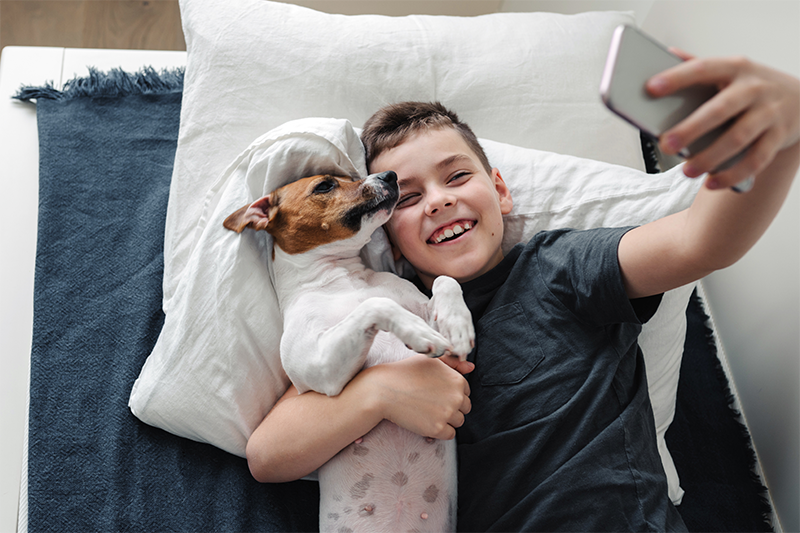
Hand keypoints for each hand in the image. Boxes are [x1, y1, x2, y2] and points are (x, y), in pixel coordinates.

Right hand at [368, 354, 472, 439]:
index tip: (436, 394)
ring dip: (447, 420)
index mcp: (457, 380)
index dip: (451, 394)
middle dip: (452, 407)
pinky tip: (426, 421)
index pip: (465, 393)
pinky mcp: (437, 428)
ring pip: (458, 422)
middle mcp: (457, 397)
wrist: (383, 390)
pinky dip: (440, 431)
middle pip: (464, 408)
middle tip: (431, 403)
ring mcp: (448, 413)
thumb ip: (453, 363)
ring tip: (427, 412)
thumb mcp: (430, 361)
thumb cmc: (405, 372)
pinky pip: (450, 435)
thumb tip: (471, 368)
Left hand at [647, 51, 799, 188]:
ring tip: (687, 171)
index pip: (703, 69)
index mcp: (735, 68)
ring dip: (711, 157)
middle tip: (666, 145)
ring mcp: (769, 112)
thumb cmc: (751, 86)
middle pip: (720, 109)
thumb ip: (699, 65)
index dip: (677, 78)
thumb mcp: (731, 69)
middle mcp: (754, 88)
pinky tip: (712, 183)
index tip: (650, 88)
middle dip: (691, 129)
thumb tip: (665, 52)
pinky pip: (756, 159)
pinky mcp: (779, 136)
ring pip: (738, 138)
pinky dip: (733, 174)